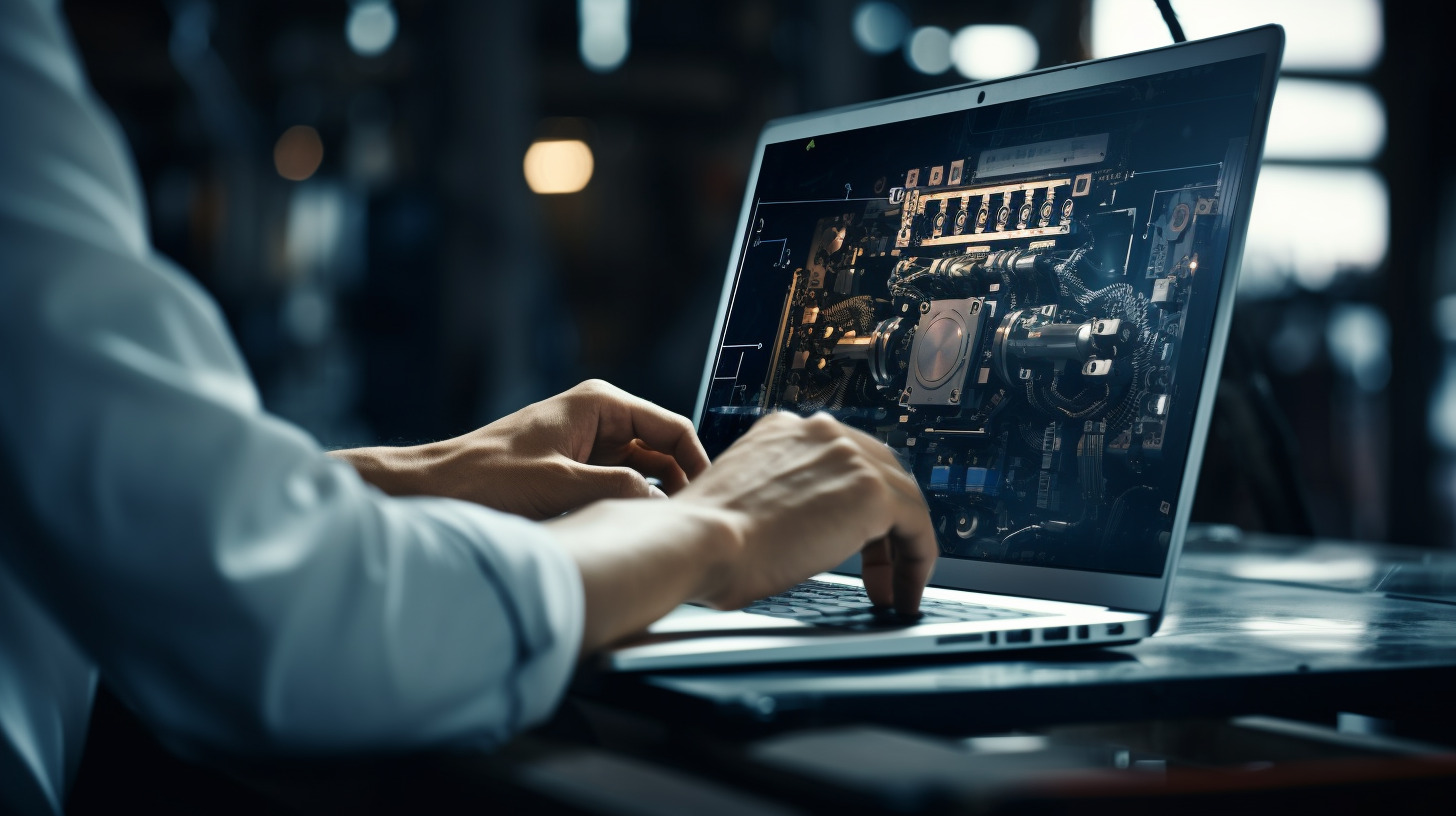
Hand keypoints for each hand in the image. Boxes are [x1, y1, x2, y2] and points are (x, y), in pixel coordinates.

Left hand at [330, 380, 709, 519]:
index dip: (697, 463)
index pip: (672, 428)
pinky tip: (637, 529)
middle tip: (694, 524)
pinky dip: (632, 503)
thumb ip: (617, 490)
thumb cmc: (487, 478)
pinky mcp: (576, 467)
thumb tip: (662, 507)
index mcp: (600, 404)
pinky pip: (620, 483)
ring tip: (670, 530)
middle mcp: (599, 417)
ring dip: (656, 497)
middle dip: (680, 484)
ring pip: (644, 470)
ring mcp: (588, 442)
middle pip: (663, 450)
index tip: (709, 500)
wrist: (437, 488)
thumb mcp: (560, 485)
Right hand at [546, 411, 936, 653]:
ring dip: (901, 549)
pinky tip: (903, 592)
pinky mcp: (870, 490)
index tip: (854, 544)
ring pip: (903, 499)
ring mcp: (846, 455)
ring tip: (893, 590)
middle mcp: (817, 432)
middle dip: (883, 528)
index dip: (855, 508)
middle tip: (877, 572)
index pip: (843, 461)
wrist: (696, 541)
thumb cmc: (700, 541)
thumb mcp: (743, 505)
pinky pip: (916, 526)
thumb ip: (777, 503)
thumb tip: (799, 537)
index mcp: (783, 432)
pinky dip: (917, 562)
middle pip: (880, 474)